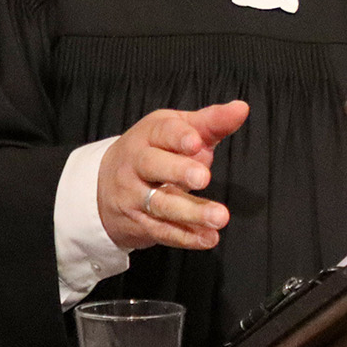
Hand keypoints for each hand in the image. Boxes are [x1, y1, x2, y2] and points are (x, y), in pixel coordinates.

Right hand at [96, 101, 250, 252]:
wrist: (104, 184)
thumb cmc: (155, 150)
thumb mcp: (178, 130)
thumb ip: (211, 122)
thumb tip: (242, 108)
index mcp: (149, 135)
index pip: (163, 133)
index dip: (179, 137)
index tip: (197, 143)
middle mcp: (136, 163)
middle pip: (153, 166)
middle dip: (178, 171)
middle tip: (203, 178)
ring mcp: (134, 195)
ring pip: (161, 204)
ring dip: (191, 213)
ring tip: (219, 217)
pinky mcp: (139, 222)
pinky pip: (162, 231)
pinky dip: (186, 237)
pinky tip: (208, 238)